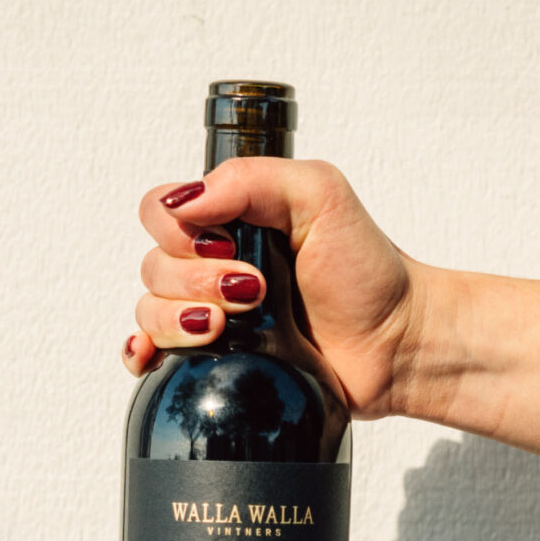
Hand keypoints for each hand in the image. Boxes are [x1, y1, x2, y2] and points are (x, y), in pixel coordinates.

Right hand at [127, 158, 426, 419]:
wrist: (397, 345)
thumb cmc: (368, 269)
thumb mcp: (321, 194)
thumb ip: (250, 179)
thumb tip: (184, 203)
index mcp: (231, 218)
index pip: (161, 211)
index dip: (179, 231)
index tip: (229, 246)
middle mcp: (215, 264)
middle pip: (152, 264)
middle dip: (196, 281)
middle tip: (255, 291)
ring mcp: (214, 314)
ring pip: (149, 310)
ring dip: (180, 319)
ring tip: (233, 327)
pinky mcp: (218, 361)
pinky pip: (151, 355)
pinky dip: (142, 354)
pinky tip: (154, 358)